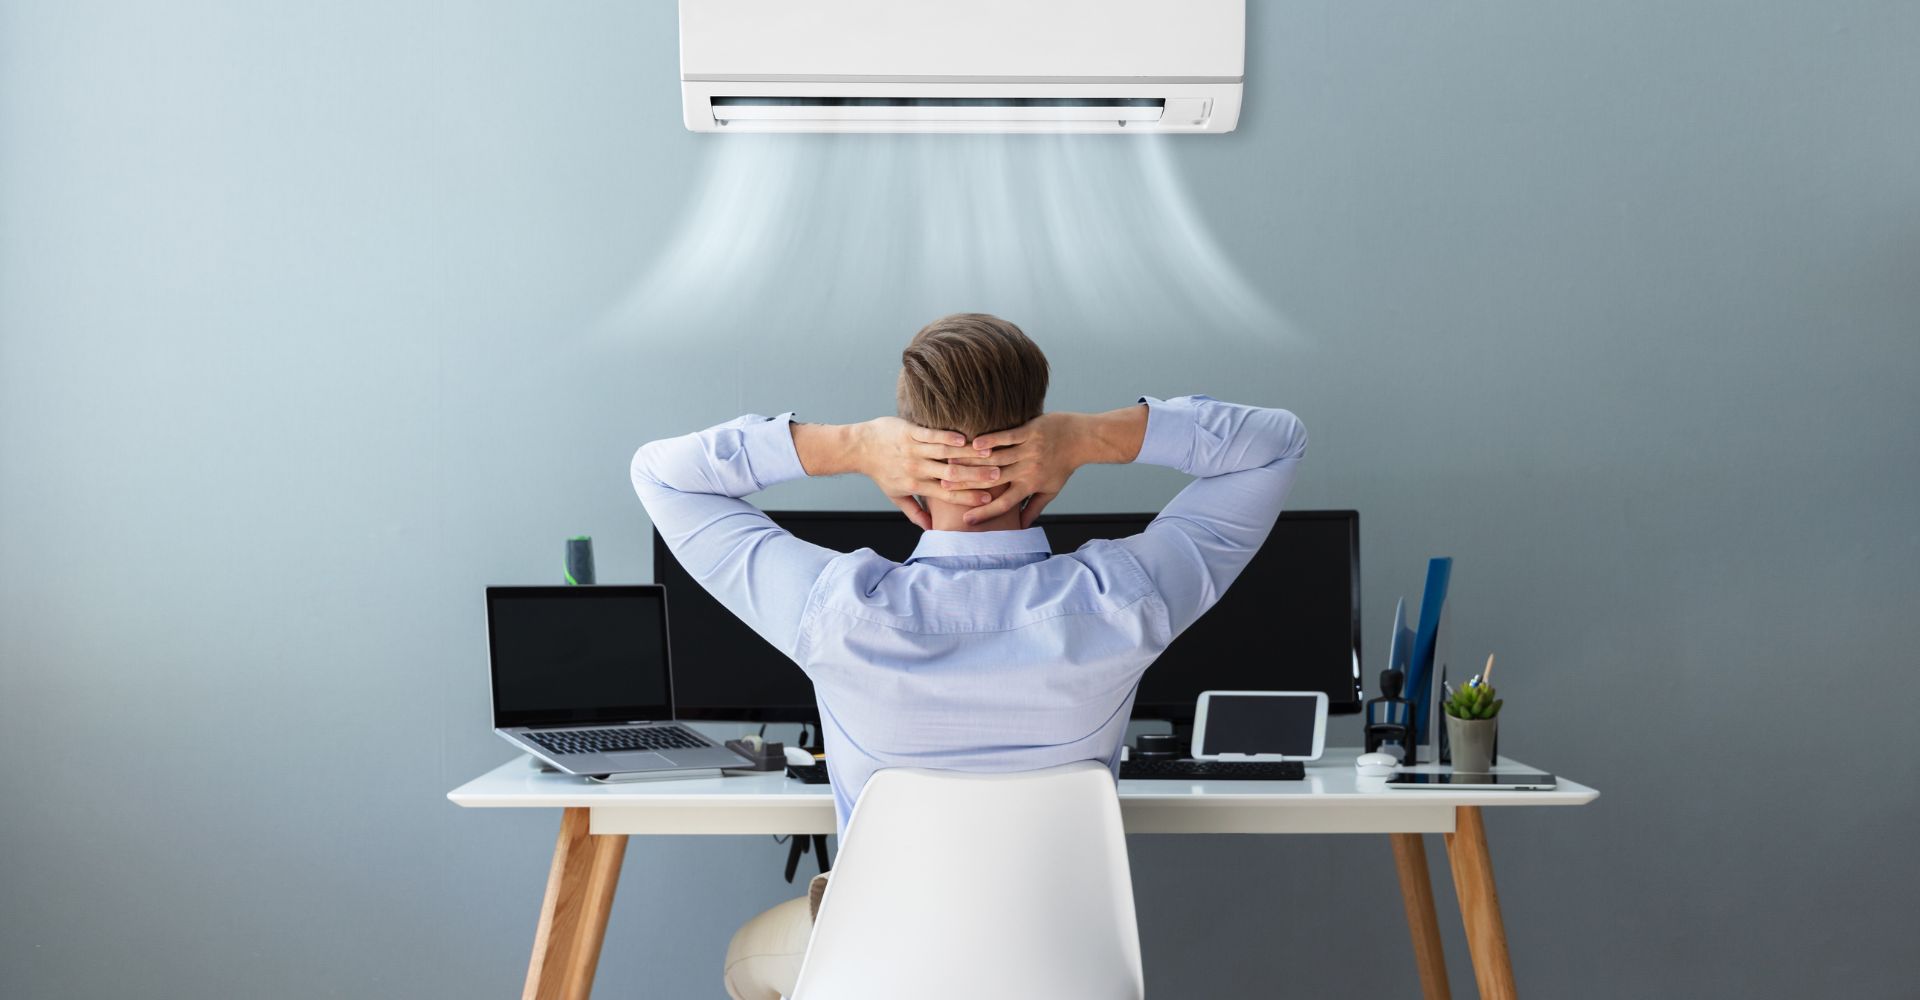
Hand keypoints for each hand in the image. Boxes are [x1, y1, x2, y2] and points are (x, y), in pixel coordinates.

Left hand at [857, 417, 1002, 528]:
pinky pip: (931, 435)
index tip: (989, 499)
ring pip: (944, 454)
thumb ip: (915, 512)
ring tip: (989, 455)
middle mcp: (916, 469)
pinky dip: (948, 437)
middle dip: (975, 476)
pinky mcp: (909, 432)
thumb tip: (930, 529)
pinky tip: (964, 438)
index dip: (968, 497)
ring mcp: (913, 449)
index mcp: (916, 485)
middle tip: (998, 476)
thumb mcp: (896, 496)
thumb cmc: (881, 472)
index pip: (946, 494)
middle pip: (950, 475)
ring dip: (967, 455)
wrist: (860, 448)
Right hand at [949, 413, 1085, 527]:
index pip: (1005, 503)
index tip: (966, 520)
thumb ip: (1033, 507)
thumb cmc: (1063, 466)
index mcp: (1030, 485)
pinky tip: (974, 442)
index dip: (985, 512)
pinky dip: (991, 440)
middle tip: (945, 487)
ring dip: (973, 462)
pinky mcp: (1030, 431)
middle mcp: (1028, 470)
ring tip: (952, 465)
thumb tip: (1022, 527)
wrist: (1082, 440)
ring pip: (997, 459)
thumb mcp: (1050, 490)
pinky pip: (1008, 437)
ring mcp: (1029, 450)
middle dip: (969, 485)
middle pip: (994, 481)